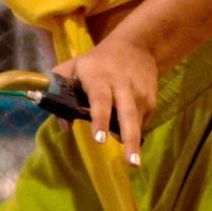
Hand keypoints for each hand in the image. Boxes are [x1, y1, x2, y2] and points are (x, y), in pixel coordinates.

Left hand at [50, 36, 156, 163]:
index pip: (100, 99)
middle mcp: (122, 85)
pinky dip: (133, 130)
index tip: (99, 139)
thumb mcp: (72, 68)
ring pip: (136, 121)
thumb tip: (64, 126)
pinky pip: (141, 122)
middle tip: (131, 163)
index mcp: (98, 76)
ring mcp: (139, 93)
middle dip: (129, 138)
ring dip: (133, 141)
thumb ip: (60, 92)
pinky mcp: (151, 100)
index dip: (100, 119)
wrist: (136, 47)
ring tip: (133, 162)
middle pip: (126, 114)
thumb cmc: (95, 63)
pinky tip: (128, 131)